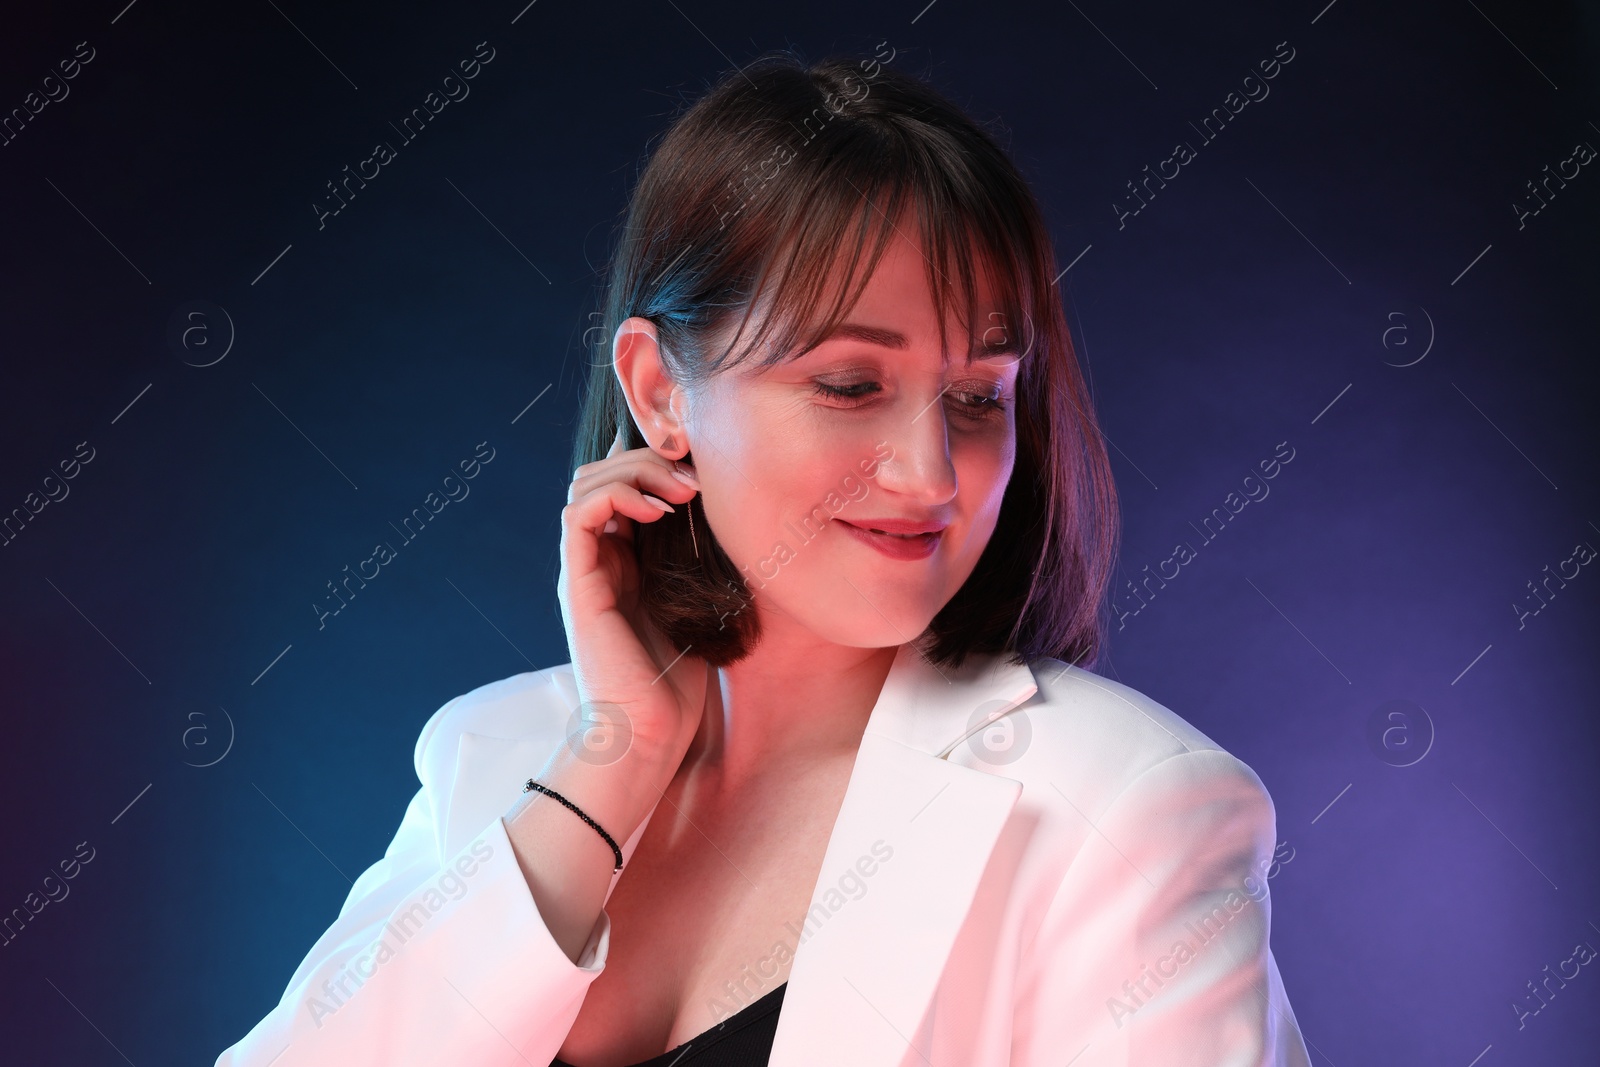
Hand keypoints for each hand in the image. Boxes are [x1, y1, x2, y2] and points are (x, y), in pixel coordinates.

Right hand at [558, 428, 708, 765]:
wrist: (649, 734)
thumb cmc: (678, 683)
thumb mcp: (702, 604)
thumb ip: (701, 562)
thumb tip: (732, 519)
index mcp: (625, 562)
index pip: (625, 486)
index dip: (657, 464)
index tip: (705, 470)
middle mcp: (599, 559)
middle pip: (603, 474)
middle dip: (650, 459)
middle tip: (696, 477)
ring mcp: (584, 569)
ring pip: (586, 483)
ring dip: (636, 470)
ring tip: (683, 488)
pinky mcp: (578, 582)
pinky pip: (579, 514)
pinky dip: (617, 495)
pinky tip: (659, 509)